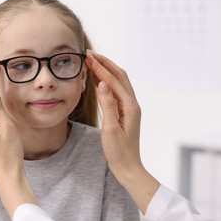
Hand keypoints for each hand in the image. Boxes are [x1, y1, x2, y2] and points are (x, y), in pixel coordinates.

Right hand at [85, 50, 159, 213]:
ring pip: (118, 82)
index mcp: (129, 106)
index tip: (88, 56)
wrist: (127, 166)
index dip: (100, 67)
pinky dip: (106, 81)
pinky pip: (115, 91)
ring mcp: (129, 107)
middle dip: (105, 63)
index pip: (113, 80)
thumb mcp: (111, 129)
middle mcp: (131, 103)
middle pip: (119, 75)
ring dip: (106, 70)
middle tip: (89, 54)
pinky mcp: (124, 112)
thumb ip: (108, 105)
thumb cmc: (119, 151)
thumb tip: (103, 84)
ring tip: (92, 62)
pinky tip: (97, 80)